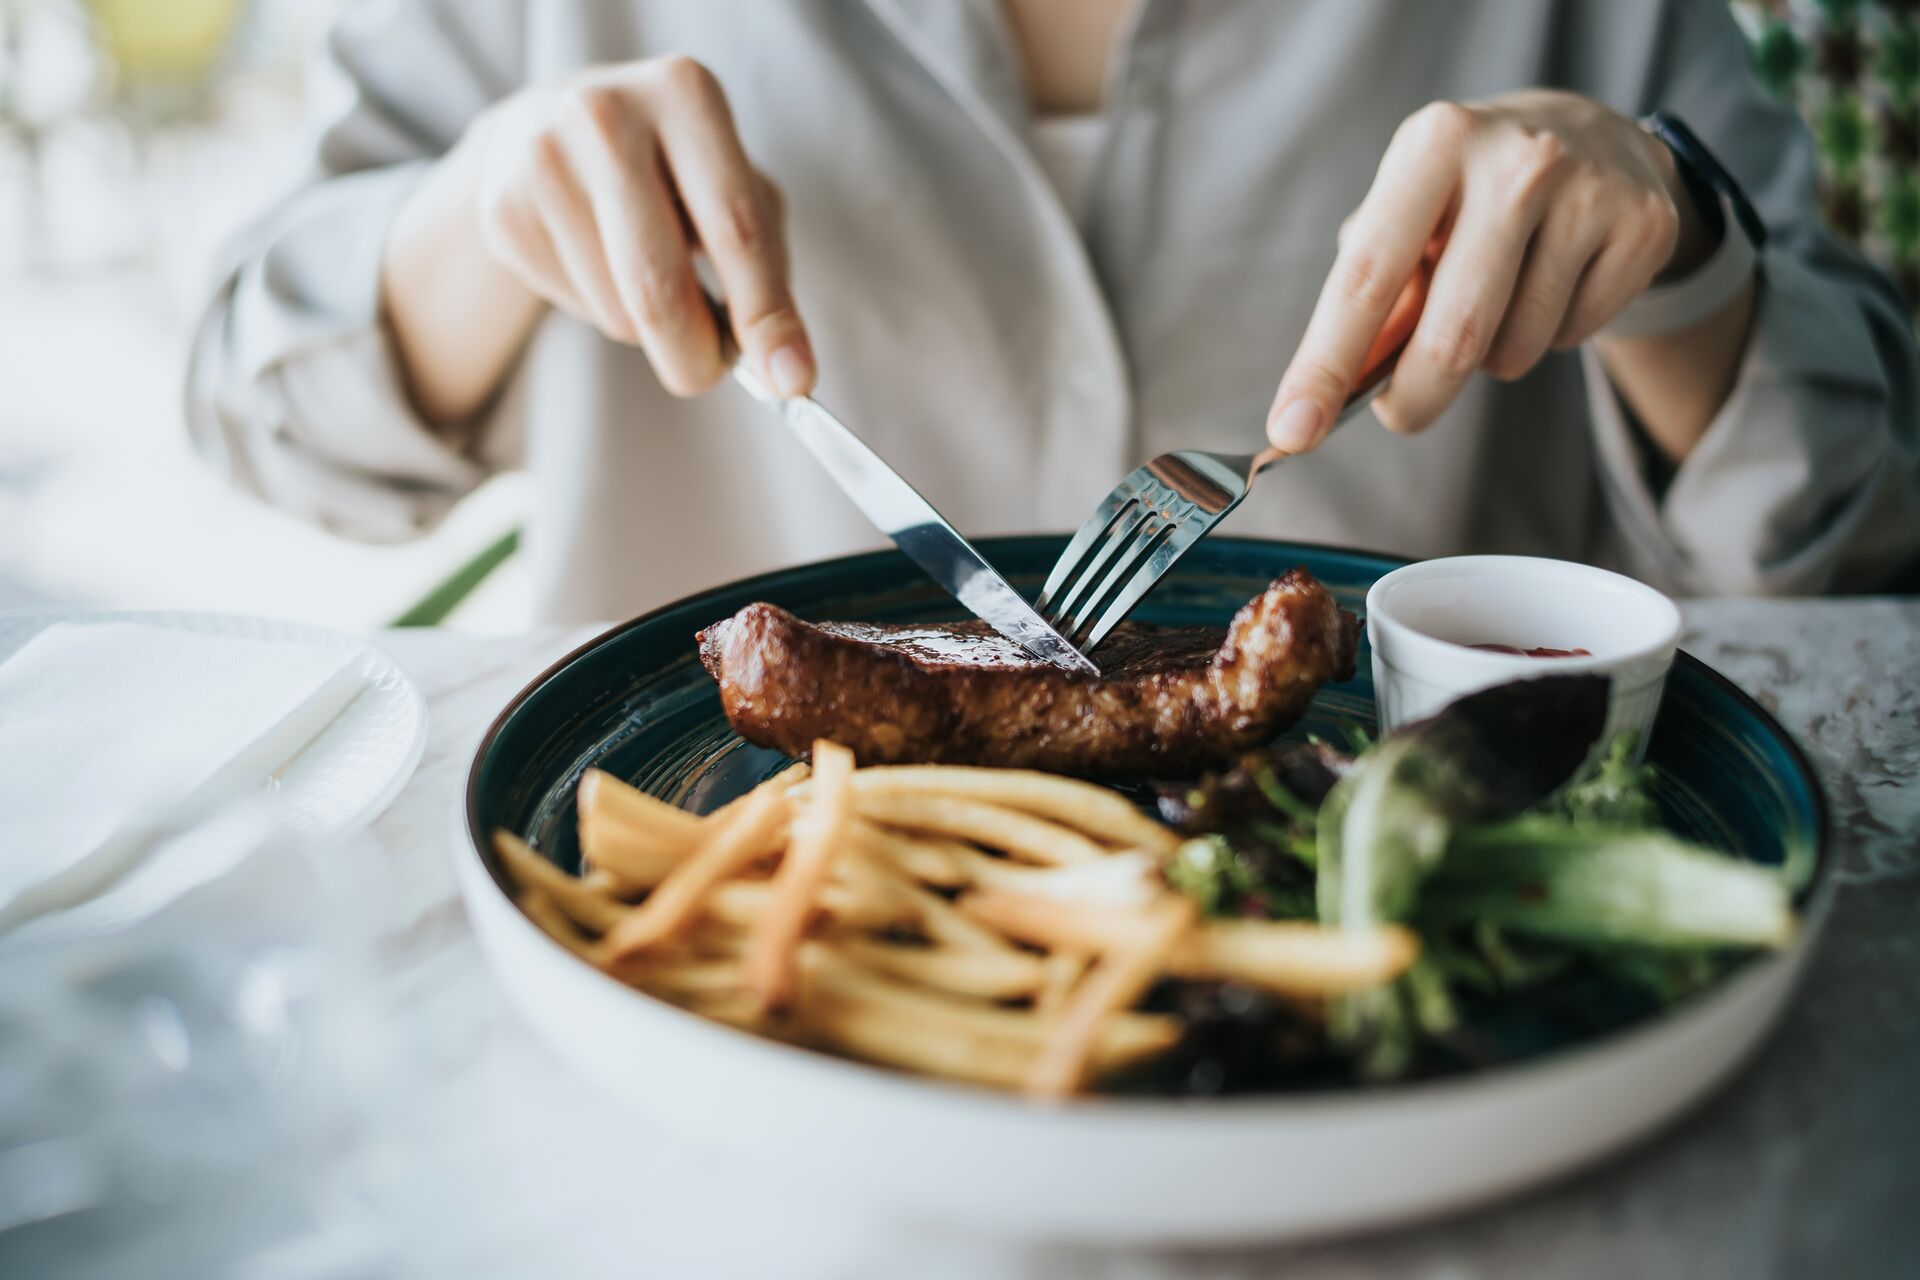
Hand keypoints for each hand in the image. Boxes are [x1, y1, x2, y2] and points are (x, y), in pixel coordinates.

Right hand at [465, 56, 812, 397]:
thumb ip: (765, 266)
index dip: (767, 313)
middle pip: (658, 285)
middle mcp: (604, 114)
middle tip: (709, 375)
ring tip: (645, 268)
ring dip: (649, 327)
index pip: (735, 225)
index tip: (792, 379)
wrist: (543, 128)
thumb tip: (784, 368)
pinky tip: (595, 257)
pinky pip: (577, 307)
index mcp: (684, 93)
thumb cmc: (668, 168)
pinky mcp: (503, 209)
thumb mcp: (732, 184)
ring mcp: (542, 160)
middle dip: (694, 356)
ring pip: (618, 311)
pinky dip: (603, 309)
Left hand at [1268, 90, 1709, 452]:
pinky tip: (1554, 282)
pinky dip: (1549, 338)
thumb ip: (1371, 296)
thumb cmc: (1466, 195)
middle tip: (1401, 415)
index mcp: (1433, 145)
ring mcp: (1589, 189)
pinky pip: (1571, 339)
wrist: (1591, 134)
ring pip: (1513, 350)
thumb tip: (1338, 391)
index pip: (1367, 278)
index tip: (1293, 431)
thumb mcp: (1407, 215)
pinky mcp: (1644, 225)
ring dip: (1489, 357)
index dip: (1326, 365)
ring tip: (1497, 299)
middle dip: (1414, 399)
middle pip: (1451, 337)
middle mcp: (1515, 159)